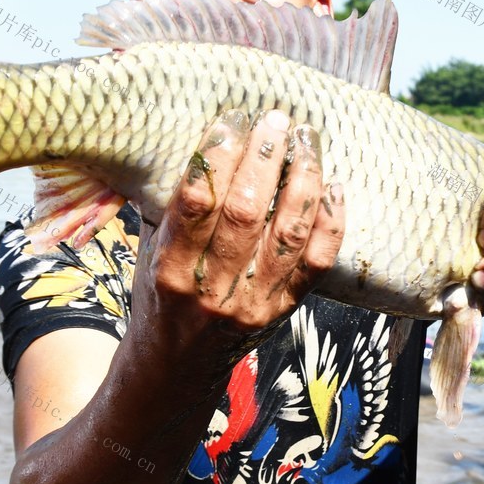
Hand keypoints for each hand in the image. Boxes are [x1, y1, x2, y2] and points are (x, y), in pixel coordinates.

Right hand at [135, 108, 344, 352]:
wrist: (178, 366)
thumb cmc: (160, 297)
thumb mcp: (150, 251)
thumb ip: (173, 205)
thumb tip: (200, 141)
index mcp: (170, 268)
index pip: (198, 200)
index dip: (218, 153)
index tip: (233, 118)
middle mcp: (213, 288)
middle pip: (247, 212)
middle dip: (265, 157)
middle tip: (277, 119)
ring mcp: (254, 302)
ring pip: (289, 233)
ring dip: (303, 180)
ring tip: (307, 141)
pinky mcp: (284, 311)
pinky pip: (317, 263)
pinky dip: (331, 223)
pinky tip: (333, 187)